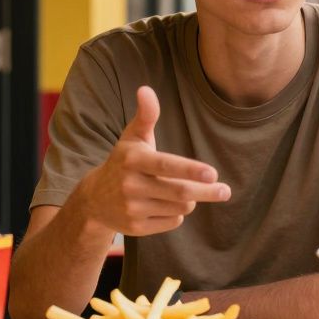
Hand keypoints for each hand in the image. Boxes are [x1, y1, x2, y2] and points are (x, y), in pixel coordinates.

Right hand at [76, 86, 230, 235]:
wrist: (94, 199)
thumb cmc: (123, 162)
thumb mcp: (132, 138)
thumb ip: (146, 115)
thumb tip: (145, 89)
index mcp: (133, 160)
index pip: (166, 165)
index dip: (190, 170)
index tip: (213, 174)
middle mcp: (131, 185)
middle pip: (180, 192)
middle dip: (206, 192)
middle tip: (224, 190)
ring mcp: (132, 209)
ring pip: (179, 207)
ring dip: (189, 200)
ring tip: (184, 192)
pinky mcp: (136, 228)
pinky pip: (172, 222)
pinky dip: (176, 213)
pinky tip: (165, 205)